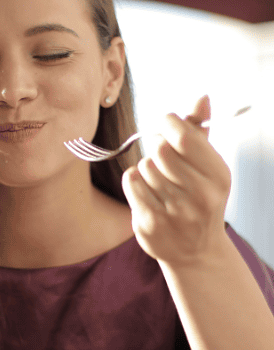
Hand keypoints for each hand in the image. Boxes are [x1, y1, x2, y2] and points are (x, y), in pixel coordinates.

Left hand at [121, 95, 231, 265]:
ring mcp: (174, 212)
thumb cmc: (199, 199)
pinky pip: (131, 182)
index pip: (183, 137)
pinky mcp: (150, 223)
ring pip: (144, 166)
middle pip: (160, 150)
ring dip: (147, 169)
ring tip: (159, 182)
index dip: (168, 123)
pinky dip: (134, 181)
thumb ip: (199, 132)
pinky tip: (146, 191)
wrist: (195, 252)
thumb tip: (201, 97)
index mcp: (218, 176)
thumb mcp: (208, 167)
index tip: (166, 124)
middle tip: (162, 158)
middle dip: (157, 148)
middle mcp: (200, 195)